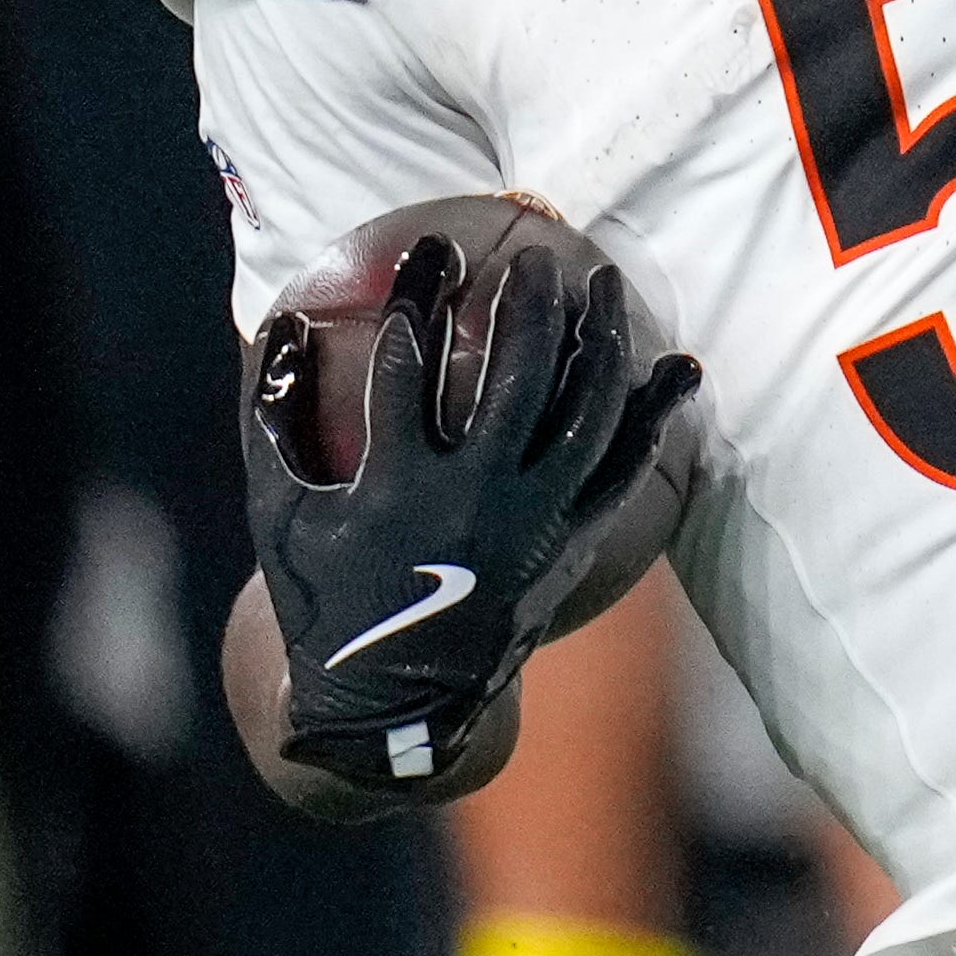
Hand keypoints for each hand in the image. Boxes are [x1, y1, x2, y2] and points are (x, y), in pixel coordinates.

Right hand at [231, 200, 712, 817]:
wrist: (392, 707)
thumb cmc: (325, 600)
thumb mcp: (280, 515)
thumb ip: (276, 417)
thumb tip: (283, 322)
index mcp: (396, 486)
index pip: (411, 362)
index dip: (422, 295)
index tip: (433, 248)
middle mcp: (473, 499)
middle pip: (517, 374)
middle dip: (530, 303)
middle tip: (535, 257)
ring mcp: (531, 523)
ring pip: (584, 413)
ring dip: (600, 340)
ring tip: (604, 284)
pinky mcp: (569, 546)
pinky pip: (626, 471)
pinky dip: (656, 416)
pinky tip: (678, 366)